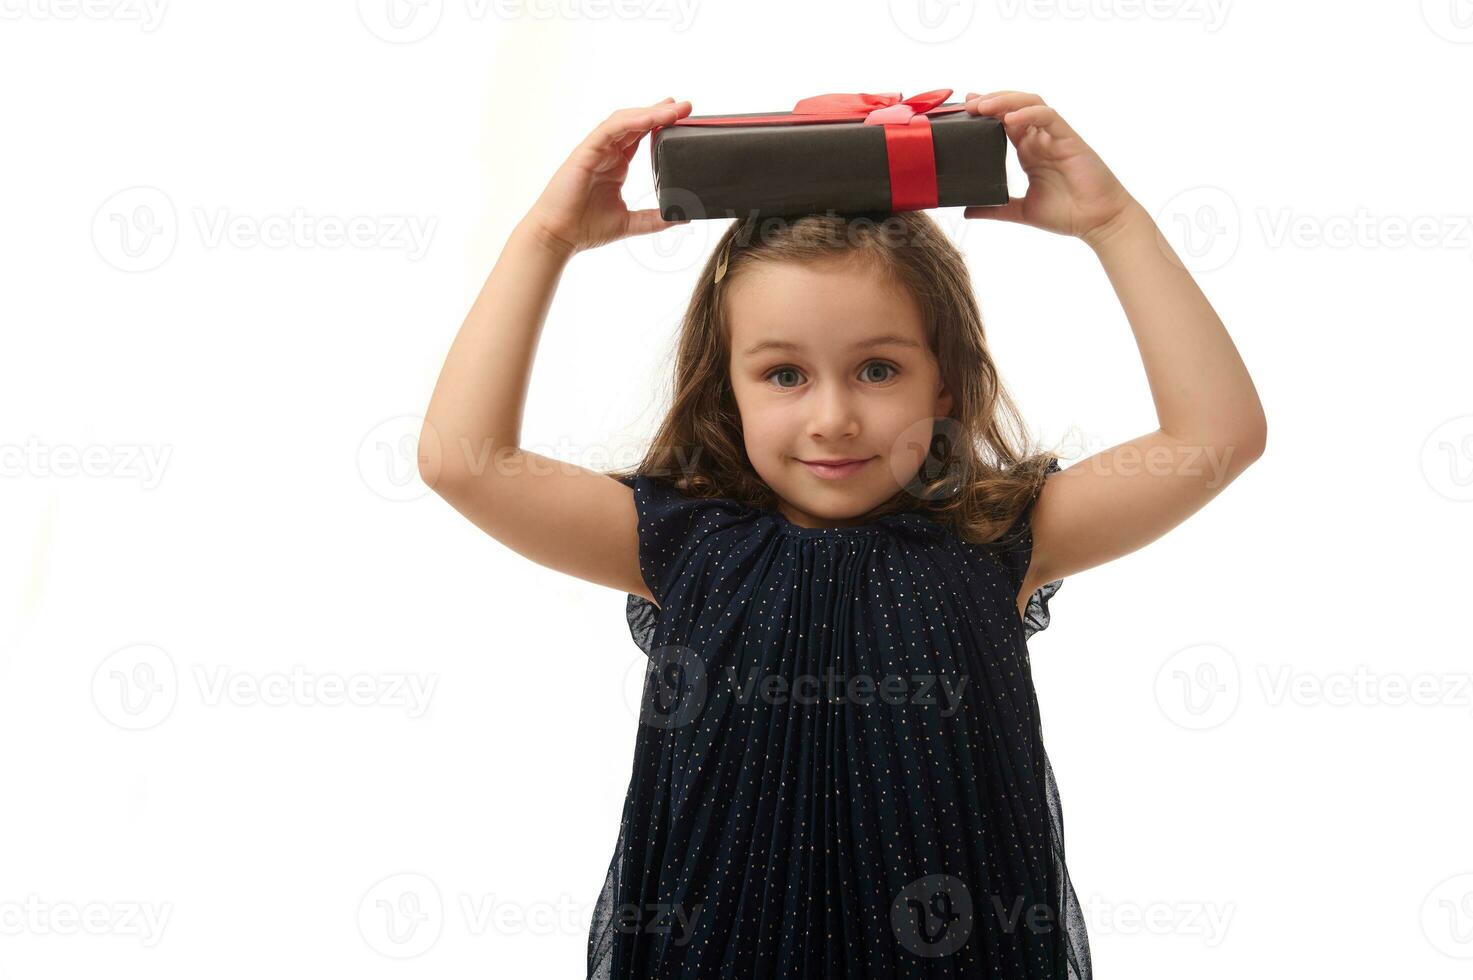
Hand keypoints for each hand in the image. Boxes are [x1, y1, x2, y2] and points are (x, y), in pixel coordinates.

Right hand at [525, 98, 693, 257]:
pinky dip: (630, 121)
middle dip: (661, 111)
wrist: (558, 236)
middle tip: (686, 106)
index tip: (683, 116)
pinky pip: (609, 129)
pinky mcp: (585, 151)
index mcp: (616, 165)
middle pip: (636, 122)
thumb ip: (655, 219)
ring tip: (674, 108)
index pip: (641, 136)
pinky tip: (650, 117)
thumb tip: (682, 216)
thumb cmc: (585, 228)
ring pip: (624, 121)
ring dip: (650, 112)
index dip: (661, 124)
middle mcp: (606, 153)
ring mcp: (595, 150)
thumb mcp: (630, 222)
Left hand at [961, 92, 1138, 246]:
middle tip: (968, 103)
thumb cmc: (1068, 214)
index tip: (963, 109)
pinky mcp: (1069, 139)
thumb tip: (967, 211)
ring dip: (1005, 100)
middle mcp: (1040, 140)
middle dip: (990, 100)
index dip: (985, 113)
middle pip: (1014, 106)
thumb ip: (996, 209)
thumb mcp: (1021, 211)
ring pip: (1030, 103)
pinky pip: (1048, 116)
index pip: (1003, 122)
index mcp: (1029, 151)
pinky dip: (1029, 113)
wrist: (1098, 222)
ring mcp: (1054, 137)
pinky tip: (1011, 118)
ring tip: (983, 106)